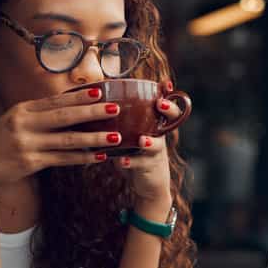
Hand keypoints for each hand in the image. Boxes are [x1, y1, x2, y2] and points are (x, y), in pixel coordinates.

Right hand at [0, 86, 121, 191]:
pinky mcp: (31, 162)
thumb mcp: (14, 120)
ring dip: (93, 138)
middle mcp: (24, 124)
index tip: (100, 90)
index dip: (78, 96)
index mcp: (22, 110)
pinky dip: (81, 158)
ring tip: (115, 137)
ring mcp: (28, 144)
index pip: (55, 100)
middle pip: (64, 116)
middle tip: (115, 108)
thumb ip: (38, 114)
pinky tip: (98, 156)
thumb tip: (69, 105)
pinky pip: (62, 159)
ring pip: (67, 140)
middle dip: (92, 112)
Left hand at [114, 81, 183, 207]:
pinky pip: (141, 165)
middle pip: (172, 120)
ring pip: (157, 145)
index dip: (168, 94)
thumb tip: (95, 95)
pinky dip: (131, 163)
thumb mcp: (132, 134)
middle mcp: (160, 136)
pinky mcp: (150, 168)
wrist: (147, 183)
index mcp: (155, 124)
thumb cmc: (135, 153)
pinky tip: (121, 161)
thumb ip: (122, 119)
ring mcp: (157, 153)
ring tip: (141, 140)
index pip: (167, 105)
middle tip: (159, 104)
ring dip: (149, 142)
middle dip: (168, 110)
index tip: (164, 84)